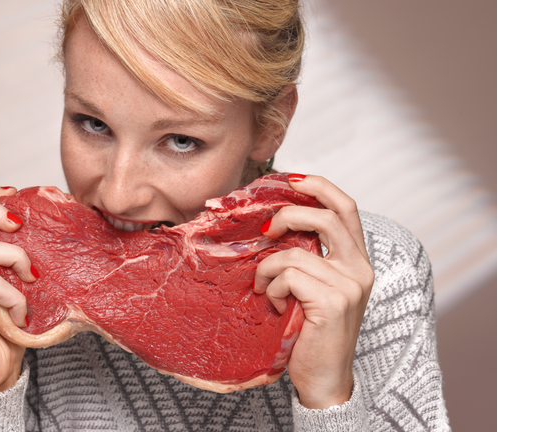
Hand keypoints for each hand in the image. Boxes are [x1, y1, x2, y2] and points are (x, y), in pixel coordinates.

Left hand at [253, 174, 374, 408]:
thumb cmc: (311, 331)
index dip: (319, 185)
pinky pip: (289, 276)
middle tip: (265, 229)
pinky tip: (277, 305)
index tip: (292, 178)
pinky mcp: (333, 301)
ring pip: (295, 252)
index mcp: (357, 260)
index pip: (345, 207)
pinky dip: (273, 288)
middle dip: (288, 213)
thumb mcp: (312, 286)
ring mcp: (349, 285)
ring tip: (266, 289)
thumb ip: (307, 256)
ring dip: (268, 268)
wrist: (323, 377)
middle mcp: (359, 268)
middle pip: (326, 216)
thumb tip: (273, 225)